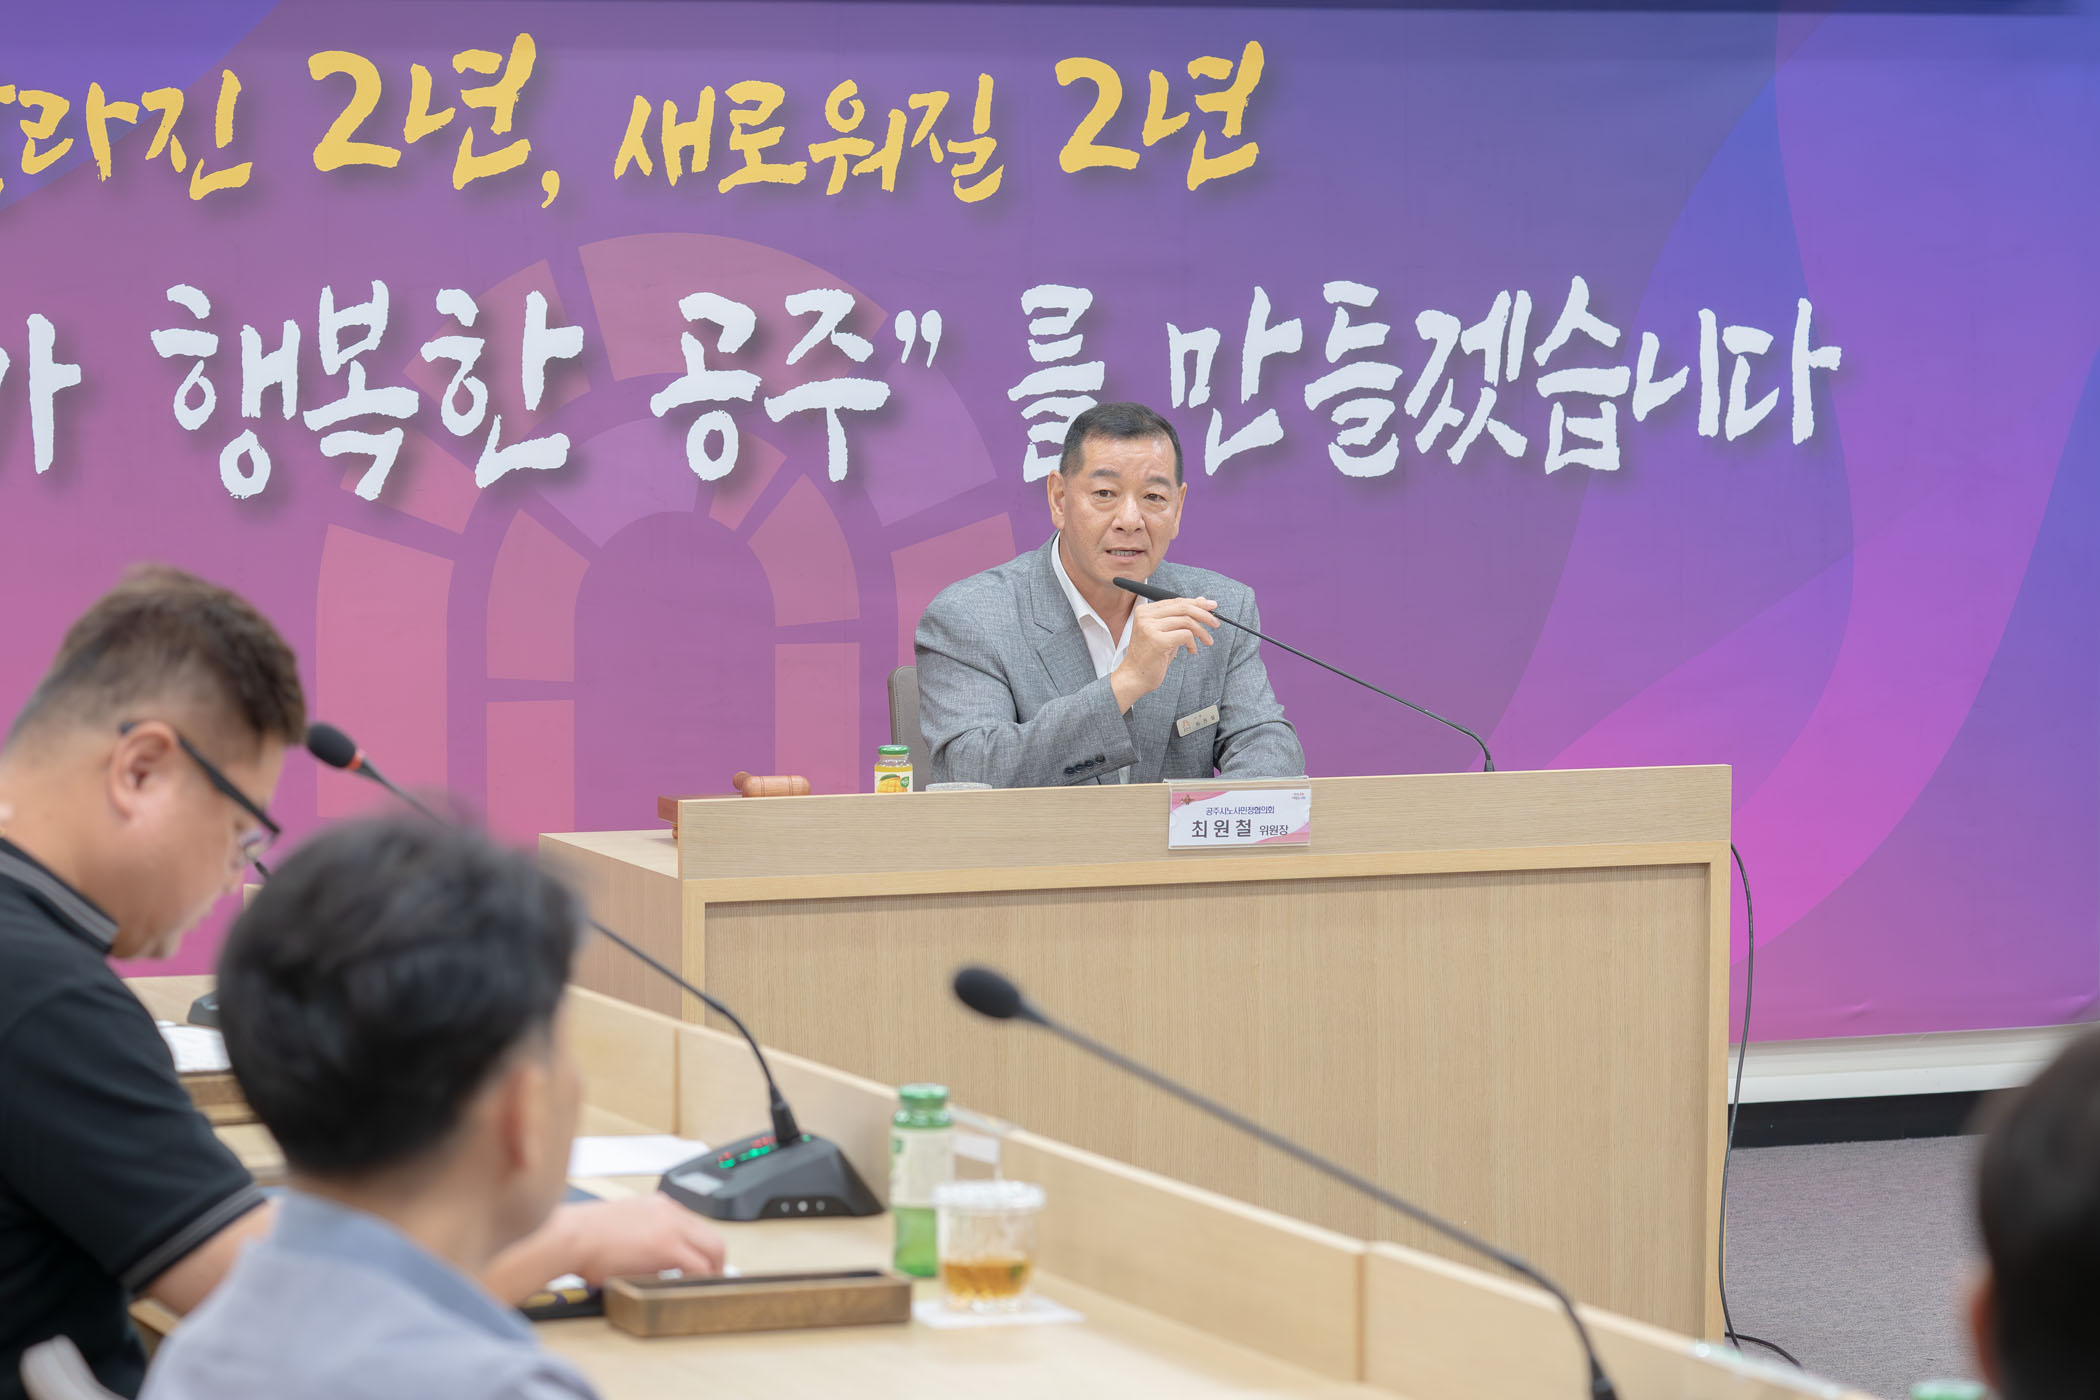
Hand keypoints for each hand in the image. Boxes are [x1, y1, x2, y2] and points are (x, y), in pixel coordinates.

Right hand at [558, 1193, 727, 1283]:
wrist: (572, 1236)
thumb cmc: (584, 1235)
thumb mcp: (623, 1222)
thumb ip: (643, 1232)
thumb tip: (648, 1255)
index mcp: (659, 1205)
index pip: (695, 1226)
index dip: (700, 1248)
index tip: (699, 1263)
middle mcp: (670, 1212)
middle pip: (712, 1237)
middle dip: (716, 1260)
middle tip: (711, 1279)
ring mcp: (672, 1228)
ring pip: (712, 1249)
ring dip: (712, 1270)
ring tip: (705, 1288)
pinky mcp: (668, 1247)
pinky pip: (699, 1266)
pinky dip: (702, 1279)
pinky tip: (695, 1289)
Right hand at [1109, 597, 1216, 711]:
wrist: (1134, 677)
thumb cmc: (1150, 657)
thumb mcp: (1167, 632)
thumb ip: (1181, 617)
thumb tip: (1201, 601)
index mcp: (1145, 610)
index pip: (1176, 601)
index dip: (1196, 603)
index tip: (1212, 607)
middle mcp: (1146, 616)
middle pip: (1183, 607)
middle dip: (1204, 614)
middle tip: (1216, 623)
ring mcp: (1150, 627)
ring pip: (1187, 621)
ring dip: (1201, 631)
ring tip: (1207, 640)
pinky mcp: (1158, 640)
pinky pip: (1185, 635)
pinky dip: (1193, 643)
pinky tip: (1192, 651)